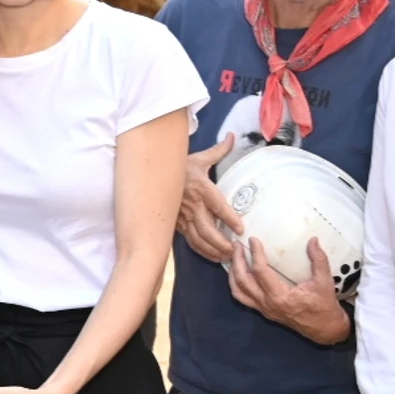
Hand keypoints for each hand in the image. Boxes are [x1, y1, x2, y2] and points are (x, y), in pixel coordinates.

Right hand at [177, 134, 240, 261]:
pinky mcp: (178, 224)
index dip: (229, 218)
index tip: (240, 228)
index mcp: (201, 188)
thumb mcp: (200, 158)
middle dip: (221, 242)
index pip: (217, 206)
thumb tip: (232, 136)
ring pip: (198, 238)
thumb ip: (219, 150)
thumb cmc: (181, 166)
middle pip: (207, 229)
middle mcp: (192, 205)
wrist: (154, 174)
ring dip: (213, 250)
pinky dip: (202, 251)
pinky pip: (191, 241)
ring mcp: (184, 216)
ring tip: (227, 257)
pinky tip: (214, 257)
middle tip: (235, 250)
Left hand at [226, 237, 350, 344]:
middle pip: (242, 281)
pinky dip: (236, 284)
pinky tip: (238, 272)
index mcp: (280, 297)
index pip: (260, 272)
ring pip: (238, 291)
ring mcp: (263, 309)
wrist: (324, 329)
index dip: (256, 254)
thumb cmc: (324, 306)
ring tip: (234, 256)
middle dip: (237, 261)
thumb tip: (313, 239)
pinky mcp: (263, 310)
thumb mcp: (324, 282)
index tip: (253, 239)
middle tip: (237, 244)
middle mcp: (267, 303)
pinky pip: (243, 298)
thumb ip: (319, 260)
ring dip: (232, 273)